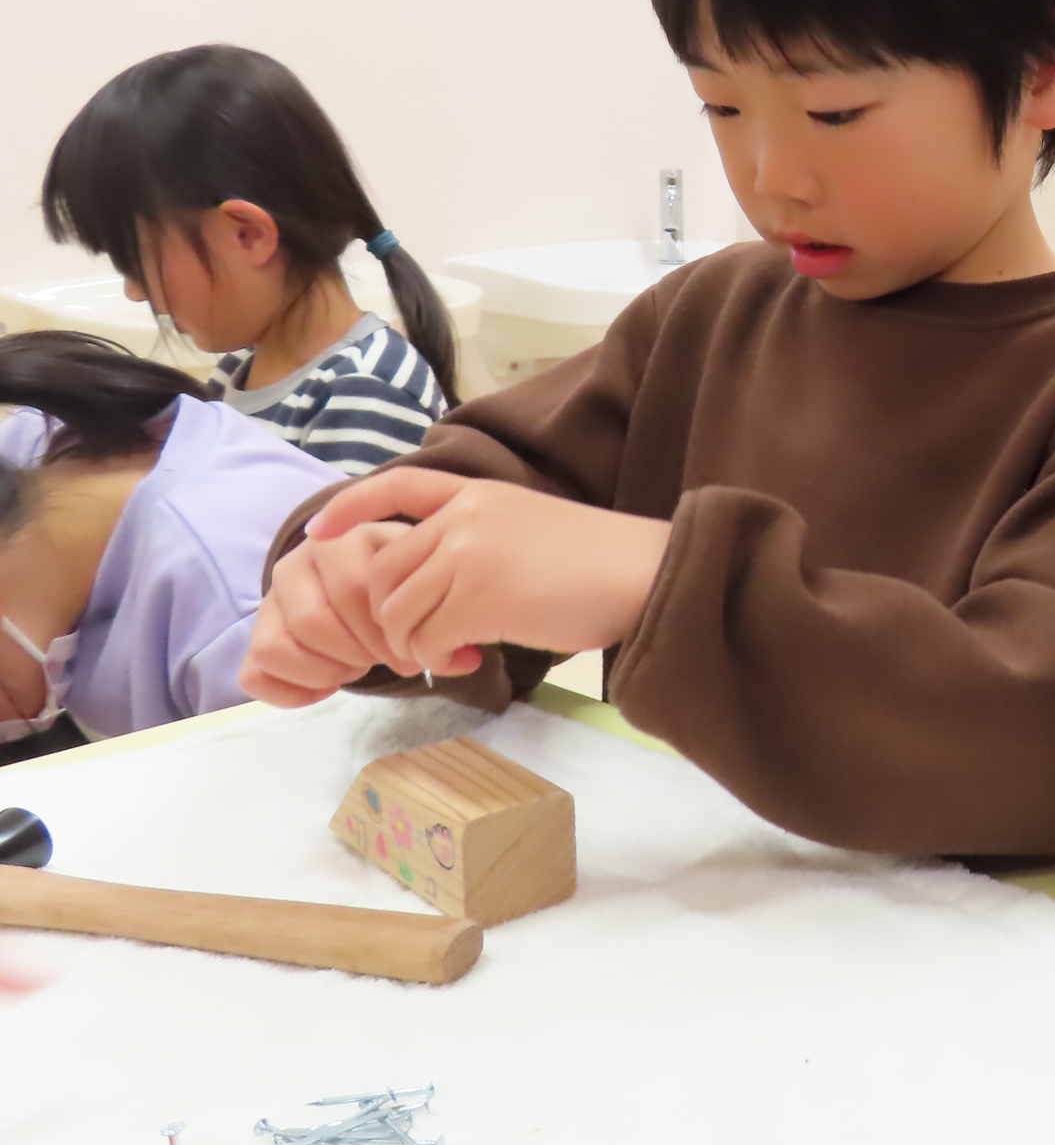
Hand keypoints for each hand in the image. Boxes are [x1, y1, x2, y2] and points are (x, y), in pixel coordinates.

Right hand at [238, 521, 411, 706]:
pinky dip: (291, 694)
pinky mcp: (255, 635)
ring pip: (273, 648)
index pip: (351, 591)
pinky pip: (252, 674)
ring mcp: (269, 599)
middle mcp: (295, 562)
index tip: (410, 653)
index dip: (383, 635)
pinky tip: (330, 687)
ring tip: (357, 666)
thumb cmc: (400, 580)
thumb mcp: (418, 573)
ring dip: (324, 672)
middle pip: (312, 623)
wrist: (368, 580)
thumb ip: (429, 601)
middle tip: (382, 660)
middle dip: (356, 655)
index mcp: (341, 539)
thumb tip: (453, 659)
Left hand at [312, 469, 670, 676]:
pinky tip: (473, 658)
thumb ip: (476, 541)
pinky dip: (440, 657)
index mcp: (477, 492)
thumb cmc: (600, 562)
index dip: (350, 508)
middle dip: (390, 615)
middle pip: (384, 570)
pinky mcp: (479, 599)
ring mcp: (468, 556)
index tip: (320, 534)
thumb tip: (436, 592)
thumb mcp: (528, 526)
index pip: (396, 486)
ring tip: (455, 653)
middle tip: (425, 643)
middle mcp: (464, 517)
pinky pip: (429, 639)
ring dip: (415, 643)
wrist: (644, 574)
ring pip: (399, 611)